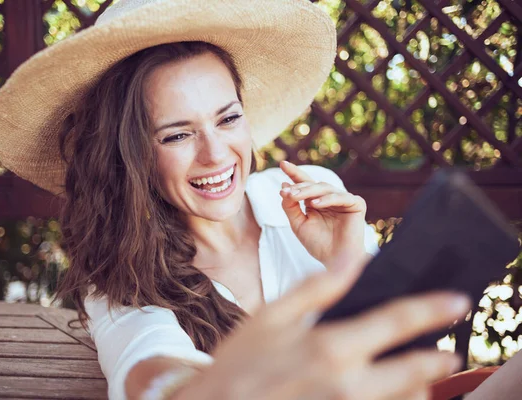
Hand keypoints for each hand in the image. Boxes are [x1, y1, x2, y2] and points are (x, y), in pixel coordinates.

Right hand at [179, 257, 470, 399]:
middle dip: (437, 360)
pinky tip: (383, 389)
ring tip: (415, 375)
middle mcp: (347, 385)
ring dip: (417, 386)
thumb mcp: (271, 316)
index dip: (432, 309)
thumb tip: (354, 259)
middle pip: (415, 372)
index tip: (457, 301)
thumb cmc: (239, 363)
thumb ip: (317, 287)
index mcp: (330, 347)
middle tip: (447, 353)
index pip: (396, 321)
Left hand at [279, 160, 366, 271]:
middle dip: (298, 186)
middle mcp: (330, 198)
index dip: (294, 173)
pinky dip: (327, 199)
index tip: (282, 163)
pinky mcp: (356, 205)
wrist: (334, 260)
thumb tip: (284, 186)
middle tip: (286, 191)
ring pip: (325, 188)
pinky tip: (314, 204)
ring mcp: (344, 200)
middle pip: (313, 184)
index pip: (305, 183)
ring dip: (308, 191)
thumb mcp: (298, 224)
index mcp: (316, 201)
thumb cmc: (317, 244)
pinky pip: (341, 197)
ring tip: (295, 196)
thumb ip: (290, 206)